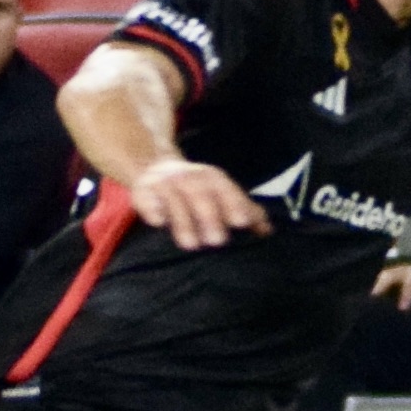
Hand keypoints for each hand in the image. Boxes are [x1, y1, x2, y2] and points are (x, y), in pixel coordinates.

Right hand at [131, 157, 269, 248]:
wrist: (154, 166)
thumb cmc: (196, 189)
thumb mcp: (220, 194)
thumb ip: (244, 210)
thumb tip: (268, 231)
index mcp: (211, 178)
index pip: (224, 188)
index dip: (234, 203)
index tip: (242, 222)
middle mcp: (188, 177)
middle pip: (200, 193)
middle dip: (209, 215)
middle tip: (218, 241)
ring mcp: (164, 183)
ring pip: (174, 199)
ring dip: (182, 220)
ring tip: (190, 244)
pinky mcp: (142, 191)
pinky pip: (145, 198)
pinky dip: (151, 209)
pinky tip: (157, 222)